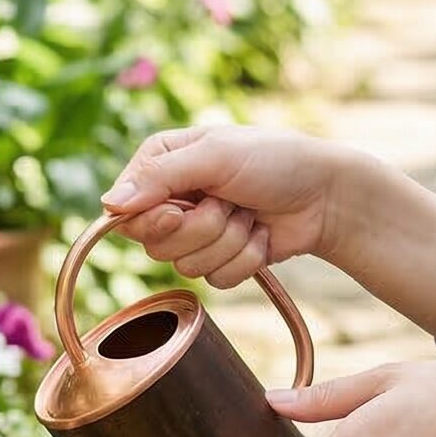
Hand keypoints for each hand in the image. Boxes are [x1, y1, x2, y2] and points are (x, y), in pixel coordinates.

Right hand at [99, 125, 359, 289]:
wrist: (327, 195)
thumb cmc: (275, 160)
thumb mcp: (215, 155)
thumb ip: (159, 176)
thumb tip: (108, 204)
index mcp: (162, 163)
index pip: (124, 209)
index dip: (151, 219)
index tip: (179, 210)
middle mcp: (173, 199)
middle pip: (154, 244)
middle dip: (200, 228)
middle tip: (228, 203)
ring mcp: (197, 232)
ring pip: (186, 266)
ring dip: (228, 241)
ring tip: (249, 214)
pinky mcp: (221, 260)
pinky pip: (215, 280)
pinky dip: (245, 259)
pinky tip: (261, 235)